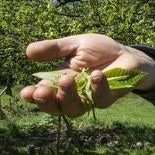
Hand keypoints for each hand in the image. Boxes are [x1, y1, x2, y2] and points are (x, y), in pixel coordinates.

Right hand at [19, 33, 154, 117]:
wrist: (128, 54)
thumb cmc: (100, 51)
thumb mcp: (75, 46)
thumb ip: (54, 49)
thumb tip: (27, 51)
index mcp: (61, 83)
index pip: (44, 94)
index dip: (34, 96)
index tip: (26, 92)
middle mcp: (74, 95)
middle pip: (56, 108)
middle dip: (47, 101)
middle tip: (42, 90)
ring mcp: (91, 99)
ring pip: (75, 109)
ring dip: (68, 96)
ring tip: (67, 80)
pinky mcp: (108, 98)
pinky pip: (100, 99)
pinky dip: (96, 87)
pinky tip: (95, 74)